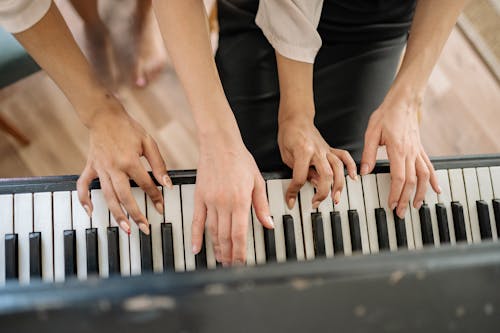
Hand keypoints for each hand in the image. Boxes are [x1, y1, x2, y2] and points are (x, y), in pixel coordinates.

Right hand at [77, 102, 171, 233]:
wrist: (104, 116)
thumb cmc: (128, 128)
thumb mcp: (149, 142)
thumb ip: (159, 164)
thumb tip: (167, 183)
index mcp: (130, 161)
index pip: (146, 184)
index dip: (155, 197)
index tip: (161, 208)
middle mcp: (114, 167)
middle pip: (125, 197)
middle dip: (136, 214)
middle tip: (144, 228)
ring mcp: (100, 168)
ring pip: (108, 196)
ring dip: (116, 214)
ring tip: (126, 228)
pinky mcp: (90, 167)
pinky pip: (84, 186)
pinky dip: (85, 200)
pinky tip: (91, 213)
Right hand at [191, 133, 273, 265]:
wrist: (219, 144)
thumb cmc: (239, 159)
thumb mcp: (257, 181)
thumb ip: (261, 205)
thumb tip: (268, 224)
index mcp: (240, 200)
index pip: (240, 233)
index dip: (240, 251)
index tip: (241, 262)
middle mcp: (224, 203)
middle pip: (226, 236)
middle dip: (229, 254)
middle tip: (231, 266)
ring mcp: (209, 201)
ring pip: (213, 231)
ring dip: (217, 248)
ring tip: (220, 260)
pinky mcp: (199, 197)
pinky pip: (197, 221)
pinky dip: (196, 236)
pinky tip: (196, 249)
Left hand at [278, 114, 356, 209]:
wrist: (296, 119)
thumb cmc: (289, 135)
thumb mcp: (287, 155)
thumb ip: (299, 170)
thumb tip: (312, 183)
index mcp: (303, 152)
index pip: (300, 177)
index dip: (294, 191)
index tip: (290, 200)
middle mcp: (317, 151)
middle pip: (325, 174)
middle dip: (322, 192)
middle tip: (315, 203)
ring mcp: (326, 150)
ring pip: (338, 168)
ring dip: (339, 185)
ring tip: (335, 198)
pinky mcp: (331, 149)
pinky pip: (345, 157)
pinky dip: (352, 167)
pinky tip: (354, 178)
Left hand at [360, 88, 439, 218]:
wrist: (403, 101)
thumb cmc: (386, 115)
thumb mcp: (371, 133)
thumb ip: (368, 154)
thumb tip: (364, 172)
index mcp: (398, 150)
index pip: (398, 178)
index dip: (395, 193)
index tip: (391, 205)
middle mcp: (411, 153)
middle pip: (411, 181)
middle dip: (406, 199)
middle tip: (401, 213)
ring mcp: (417, 151)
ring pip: (424, 176)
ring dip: (421, 193)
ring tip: (417, 205)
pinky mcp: (420, 149)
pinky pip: (429, 167)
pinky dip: (434, 179)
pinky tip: (436, 189)